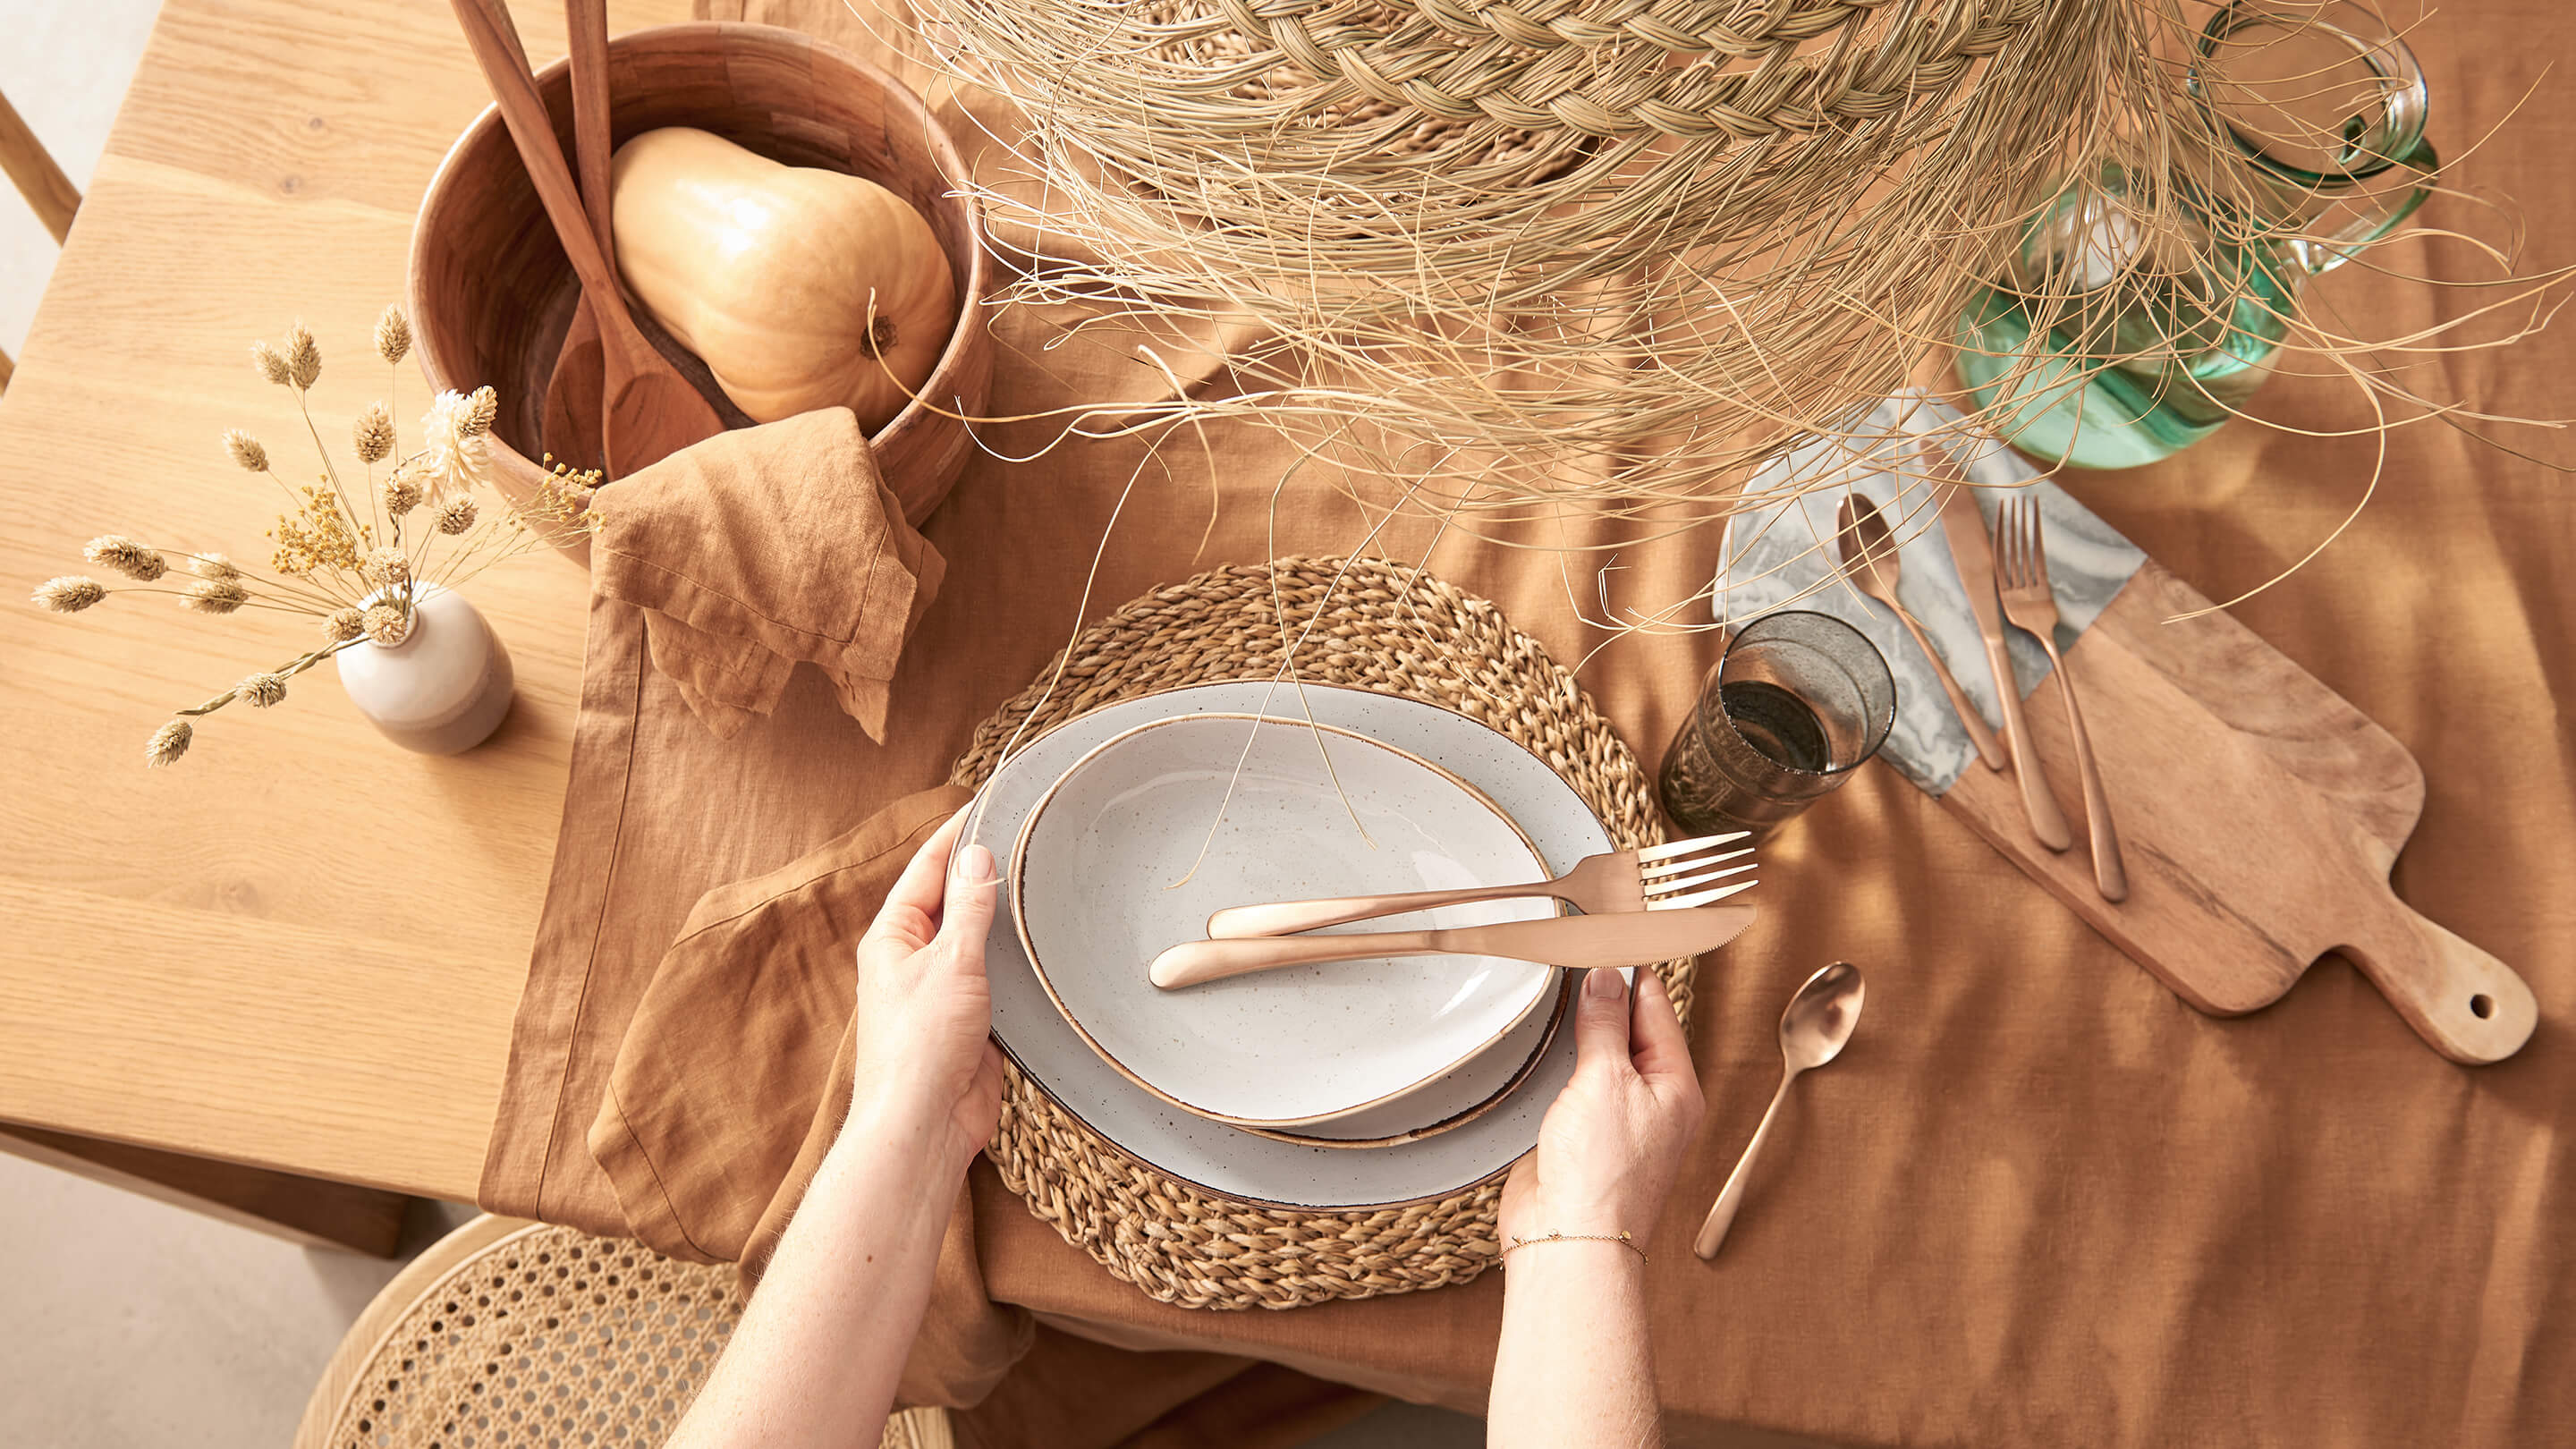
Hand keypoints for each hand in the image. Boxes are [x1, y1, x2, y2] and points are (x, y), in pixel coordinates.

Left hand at [846, 807, 1006, 1176]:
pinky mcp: (970, 1020)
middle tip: (1025, 834)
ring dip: (1002, 916)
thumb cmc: (921, 1047)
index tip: (986, 802)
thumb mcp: (950, 963)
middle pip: (952, 900)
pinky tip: (1043, 943)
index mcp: (893, 937)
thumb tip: (978, 856)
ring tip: (1041, 878)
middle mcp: (913, 958)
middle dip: (984, 870)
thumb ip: (969, 908)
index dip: (956, 834)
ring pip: (975, 938)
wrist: (924, 1124)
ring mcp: (942, 989)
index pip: (927, 869)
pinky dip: (1015, 958)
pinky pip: (994, 975)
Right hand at [1500, 968, 1703, 1247]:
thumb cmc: (1602, 1175)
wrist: (1568, 1241)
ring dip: (1583, 1026)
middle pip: (1631, 1029)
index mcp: (1676, 1085)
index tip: (1612, 931)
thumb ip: (1604, 1026)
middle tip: (1581, 947)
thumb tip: (1607, 978)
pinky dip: (1562, 1058)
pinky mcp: (1581, 1136)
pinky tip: (1545, 1041)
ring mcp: (1616, 1119)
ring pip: (1602, 1055)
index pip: (1657, 1008)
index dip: (1635, 968)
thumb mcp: (1606, 1081)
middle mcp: (1652, 1100)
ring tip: (1563, 983)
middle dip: (1607, 994)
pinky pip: (1575, 1083)